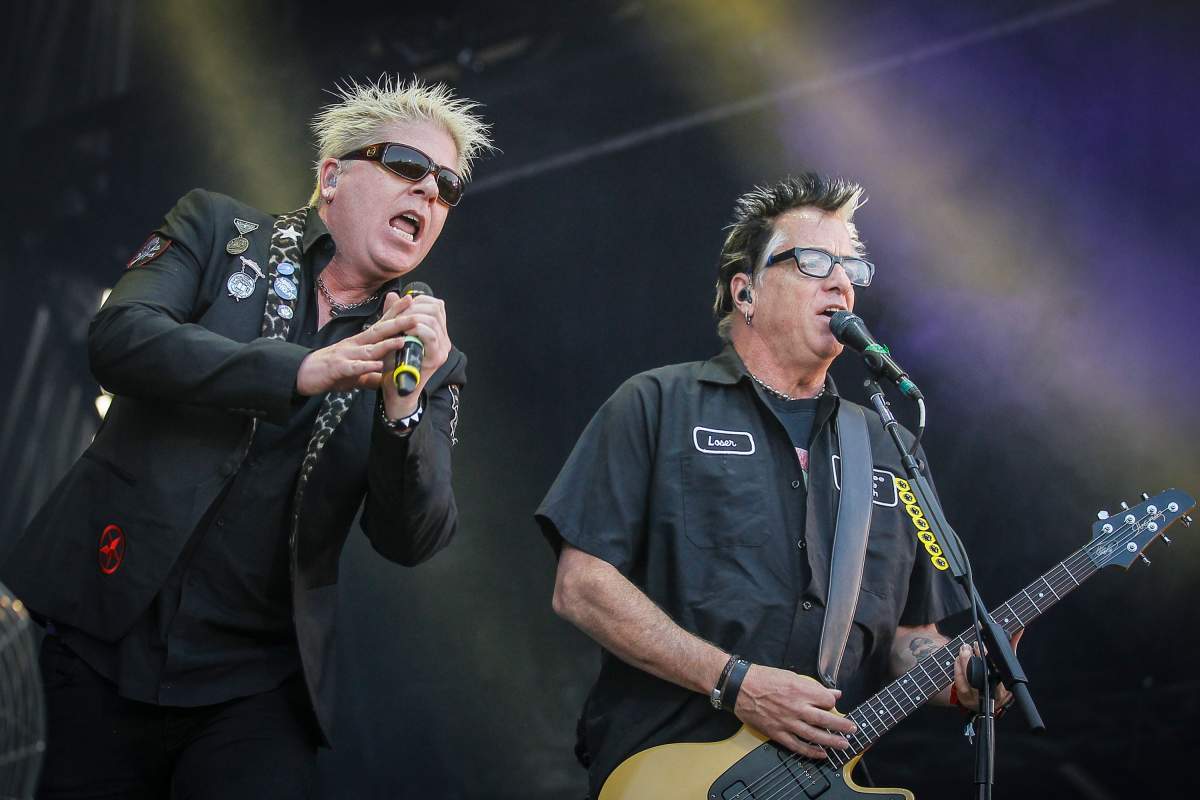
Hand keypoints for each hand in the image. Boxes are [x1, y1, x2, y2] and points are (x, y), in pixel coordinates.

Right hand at [294, 307, 416, 395]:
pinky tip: (377, 366)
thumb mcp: (356, 374)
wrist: (303, 374)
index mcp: (362, 343)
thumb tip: (388, 379)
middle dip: (398, 323)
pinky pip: (353, 367)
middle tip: (416, 315)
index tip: (411, 301)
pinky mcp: (338, 368)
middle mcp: (355, 345)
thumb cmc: (332, 371)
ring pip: (369, 349)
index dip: (396, 313)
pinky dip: (365, 367)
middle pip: (379, 332)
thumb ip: (372, 375)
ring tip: (402, 341)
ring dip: (385, 345)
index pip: (382, 325)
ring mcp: (346, 355)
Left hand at [378, 291, 451, 419]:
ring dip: (413, 317)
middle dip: (414, 307)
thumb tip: (393, 295)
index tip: (403, 307)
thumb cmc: (394, 364)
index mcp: (437, 333)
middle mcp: (444, 340)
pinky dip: (415, 328)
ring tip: (400, 324)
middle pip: (436, 308)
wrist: (395, 390)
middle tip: (399, 315)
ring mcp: (442, 349)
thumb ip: (395, 314)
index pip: (437, 305)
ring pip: (433, 318)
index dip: (419, 300)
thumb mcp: (393, 334)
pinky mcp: (436, 358)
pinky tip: (404, 332)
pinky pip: (429, 334)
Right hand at [733, 665, 856, 759]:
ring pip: (814, 736)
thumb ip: (814, 686)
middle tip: (852, 729)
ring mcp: (786, 722)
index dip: (832, 702)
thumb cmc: (763, 678)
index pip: (826, 700)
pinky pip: (797, 746)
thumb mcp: (790, 676)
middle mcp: (795, 708)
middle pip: (825, 720)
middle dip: (841, 726)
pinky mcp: (777, 733)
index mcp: (800, 690)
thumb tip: (834, 692)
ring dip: (832, 741)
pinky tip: (822, 754)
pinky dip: (811, 752)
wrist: (739, 687)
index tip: (831, 704)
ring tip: (844, 745)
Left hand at [951, 630, 1023, 711]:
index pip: (1001, 669)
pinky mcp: (965, 697)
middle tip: (975, 644)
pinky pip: (960, 682)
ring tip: (965, 648)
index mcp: (1006, 684)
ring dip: (966, 660)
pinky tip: (958, 659)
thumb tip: (1019, 629)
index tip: (986, 645)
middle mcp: (993, 692)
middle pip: (986, 674)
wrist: (983, 699)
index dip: (992, 656)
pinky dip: (958, 668)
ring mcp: (979, 696)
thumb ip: (1011, 645)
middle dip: (979, 656)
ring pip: (971, 679)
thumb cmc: (995, 677)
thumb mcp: (1005, 662)